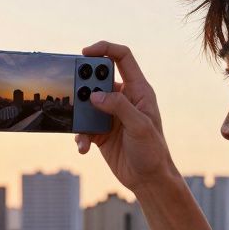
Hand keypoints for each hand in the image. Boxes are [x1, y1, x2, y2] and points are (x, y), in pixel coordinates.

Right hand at [75, 41, 175, 194]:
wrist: (148, 179)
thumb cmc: (152, 151)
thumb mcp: (140, 126)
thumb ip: (118, 106)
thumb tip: (94, 95)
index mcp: (138, 90)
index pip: (122, 58)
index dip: (104, 49)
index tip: (85, 53)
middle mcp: (123, 99)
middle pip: (97, 79)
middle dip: (84, 85)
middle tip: (75, 94)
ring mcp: (110, 115)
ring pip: (86, 103)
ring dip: (79, 114)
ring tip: (80, 128)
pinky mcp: (100, 132)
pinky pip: (83, 127)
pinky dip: (80, 136)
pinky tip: (83, 147)